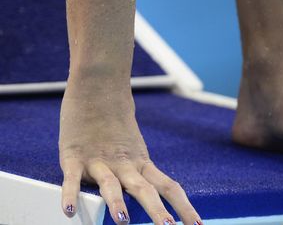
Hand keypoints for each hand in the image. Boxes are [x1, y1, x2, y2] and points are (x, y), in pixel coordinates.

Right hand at [58, 86, 201, 224]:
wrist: (99, 87)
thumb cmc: (116, 120)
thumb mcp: (134, 147)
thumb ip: (139, 169)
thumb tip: (149, 189)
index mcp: (141, 163)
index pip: (169, 187)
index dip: (184, 206)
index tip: (197, 224)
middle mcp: (124, 165)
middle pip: (145, 190)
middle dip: (157, 212)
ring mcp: (99, 161)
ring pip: (111, 185)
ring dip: (117, 204)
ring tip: (123, 222)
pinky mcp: (74, 157)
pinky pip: (72, 178)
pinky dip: (70, 194)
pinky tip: (69, 211)